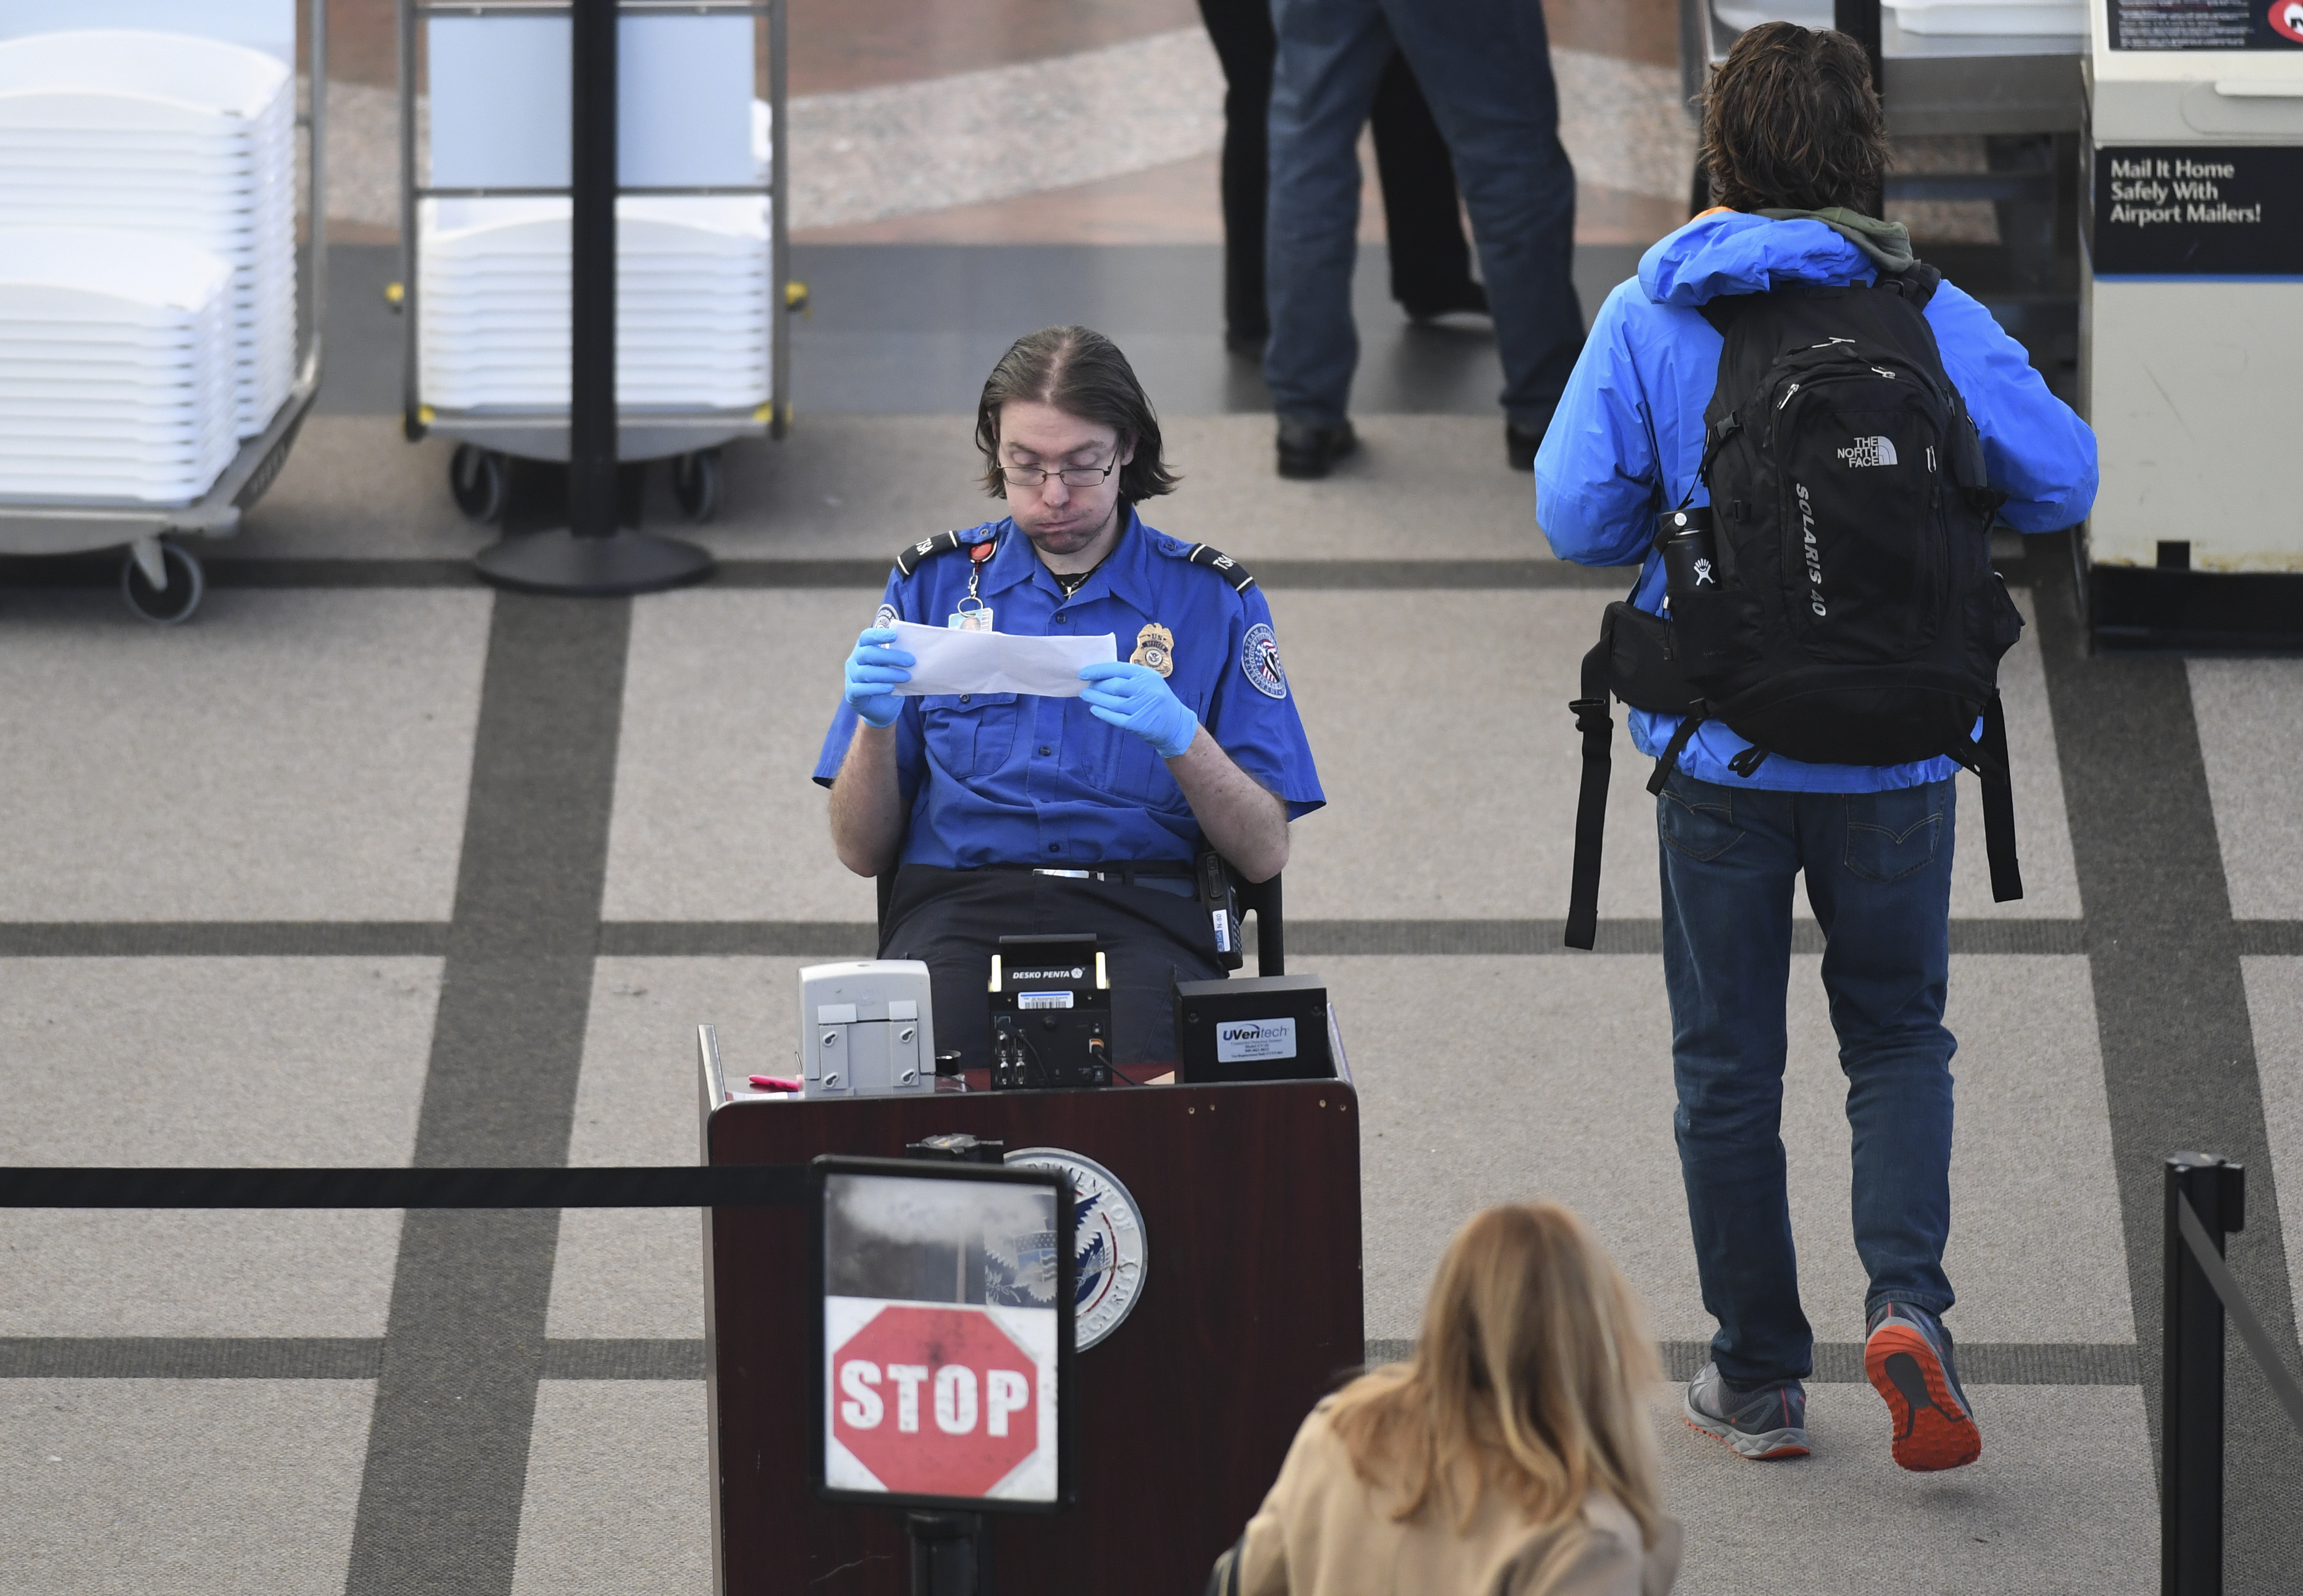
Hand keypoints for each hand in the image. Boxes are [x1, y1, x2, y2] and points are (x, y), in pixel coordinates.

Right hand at [844, 627, 914, 728]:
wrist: (882, 709)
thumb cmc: (889, 682)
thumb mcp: (893, 668)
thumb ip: (898, 659)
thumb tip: (915, 652)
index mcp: (863, 650)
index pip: (866, 637)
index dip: (878, 635)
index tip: (895, 636)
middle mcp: (854, 662)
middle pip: (867, 653)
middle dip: (890, 656)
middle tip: (911, 661)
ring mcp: (851, 678)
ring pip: (866, 672)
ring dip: (888, 674)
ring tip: (906, 677)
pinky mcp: (852, 695)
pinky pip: (862, 689)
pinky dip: (877, 688)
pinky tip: (891, 688)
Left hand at [1077, 660, 1198, 758]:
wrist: (1175, 724)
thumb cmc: (1157, 699)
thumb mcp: (1149, 681)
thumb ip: (1129, 677)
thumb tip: (1099, 675)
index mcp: (1146, 675)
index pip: (1116, 669)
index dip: (1097, 671)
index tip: (1083, 673)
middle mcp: (1145, 689)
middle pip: (1113, 685)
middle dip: (1096, 686)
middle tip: (1087, 687)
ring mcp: (1141, 707)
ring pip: (1111, 702)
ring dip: (1095, 698)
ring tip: (1086, 696)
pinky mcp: (1137, 723)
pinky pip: (1114, 717)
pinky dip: (1102, 713)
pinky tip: (1094, 709)